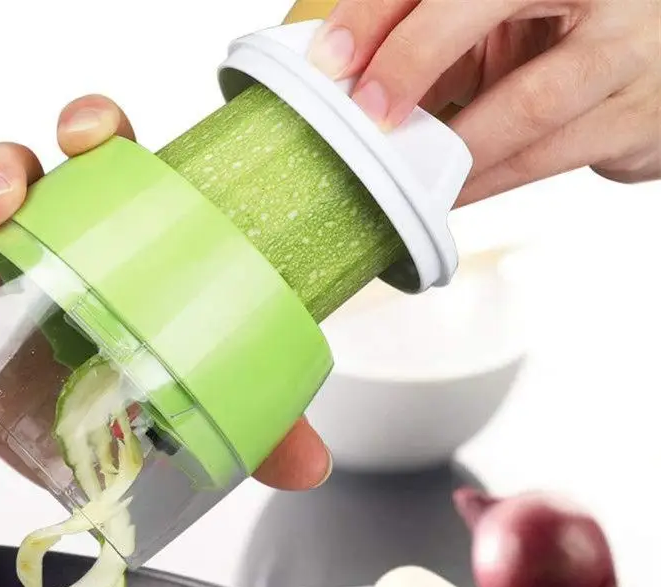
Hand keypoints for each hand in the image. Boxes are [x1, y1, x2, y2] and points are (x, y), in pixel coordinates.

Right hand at [0, 95, 332, 491]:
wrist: (105, 446)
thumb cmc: (157, 389)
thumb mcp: (218, 403)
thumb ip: (266, 426)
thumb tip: (308, 466)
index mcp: (121, 235)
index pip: (104, 160)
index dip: (91, 128)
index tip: (88, 137)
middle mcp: (54, 247)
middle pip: (20, 179)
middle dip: (1, 172)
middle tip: (4, 203)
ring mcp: (0, 287)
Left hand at [308, 0, 660, 203]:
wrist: (655, 56)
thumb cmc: (564, 26)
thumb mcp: (503, 9)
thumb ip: (437, 29)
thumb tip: (343, 71)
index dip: (383, 7)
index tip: (332, 57)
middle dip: (415, 58)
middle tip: (366, 113)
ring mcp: (627, 51)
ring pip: (529, 103)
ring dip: (449, 146)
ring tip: (395, 170)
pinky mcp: (632, 118)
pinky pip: (544, 158)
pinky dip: (482, 181)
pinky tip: (444, 193)